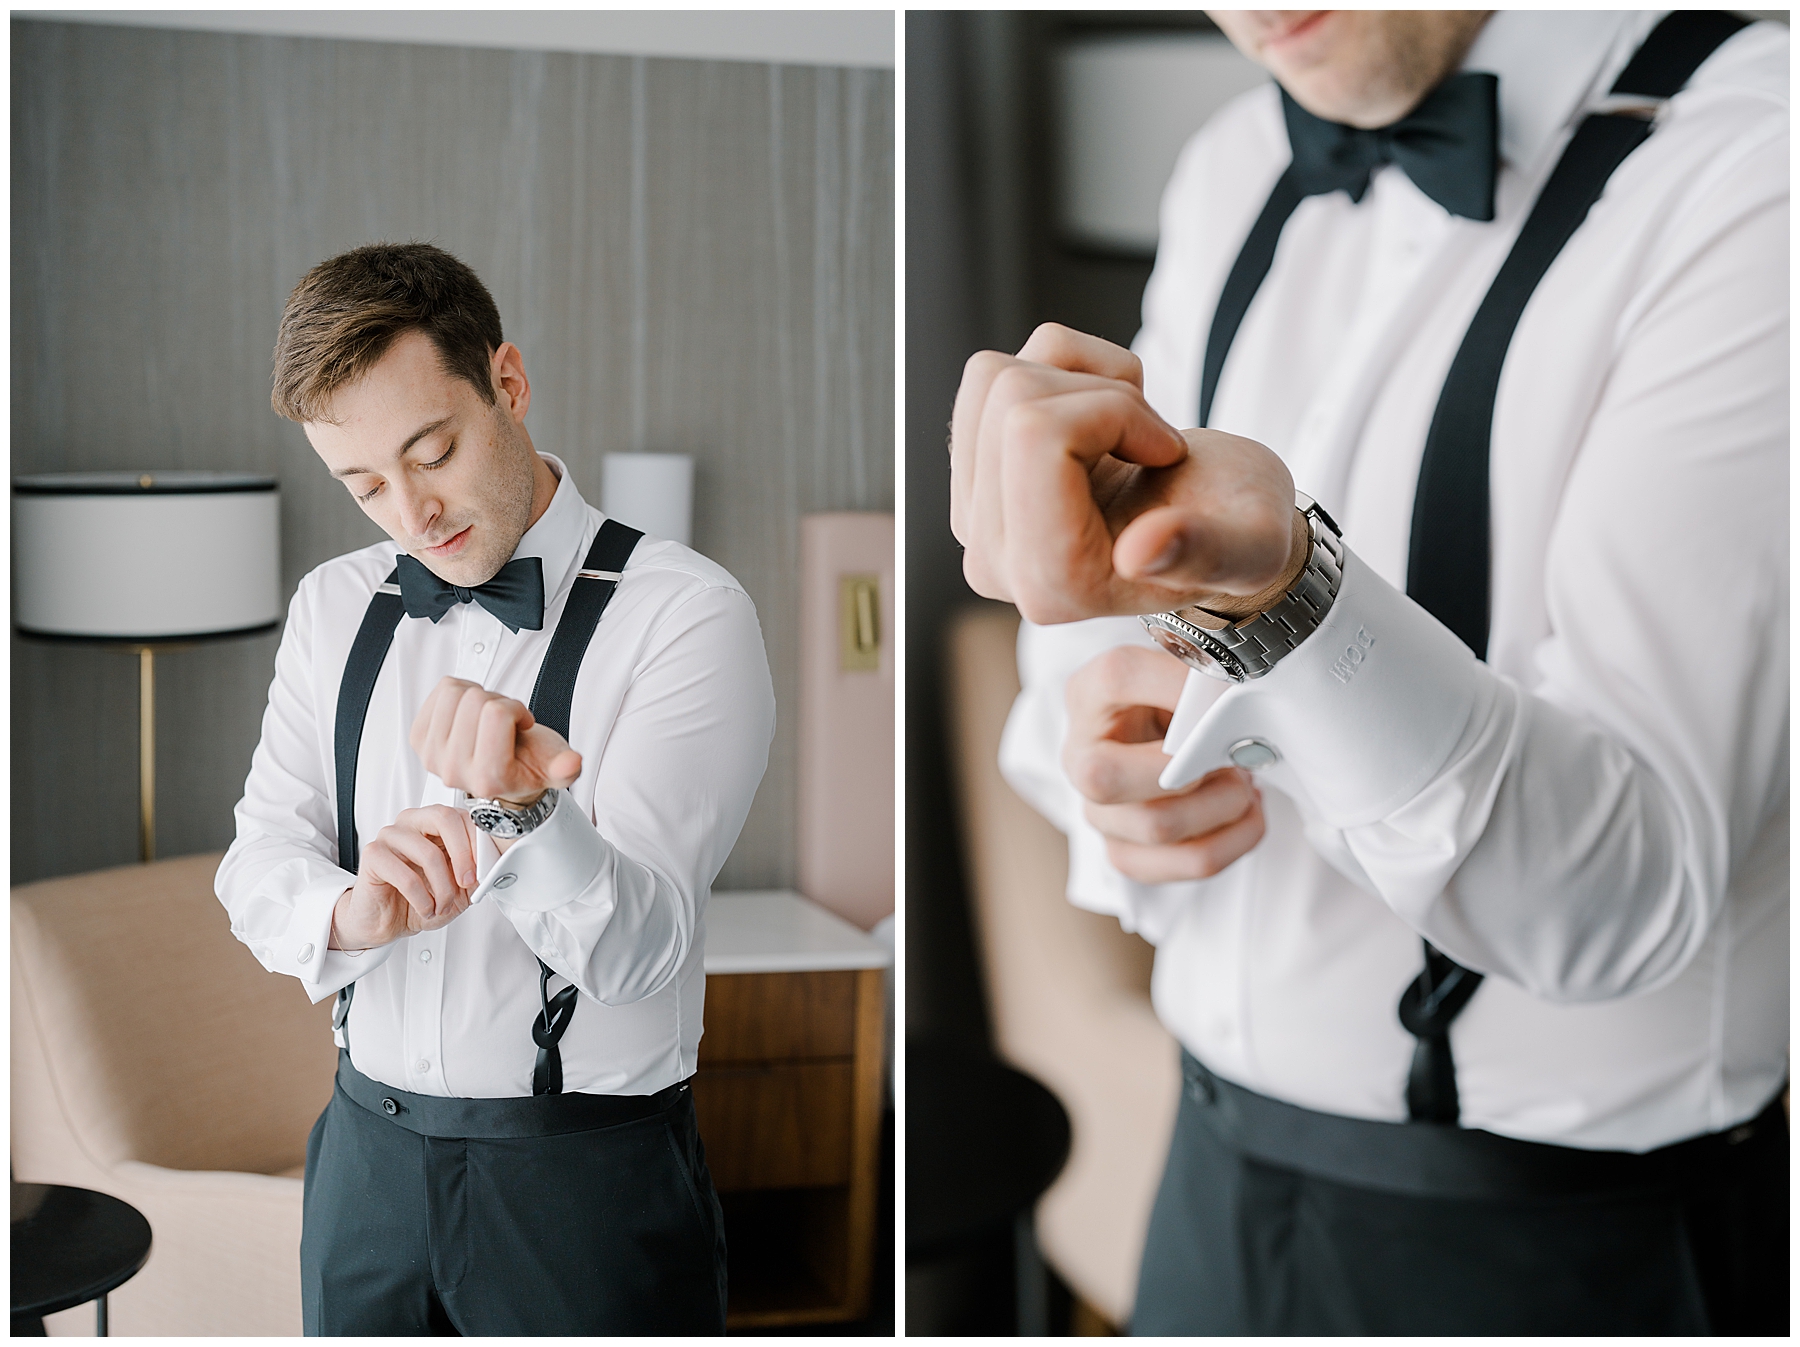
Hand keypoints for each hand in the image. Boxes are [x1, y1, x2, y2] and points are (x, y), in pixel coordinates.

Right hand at [330, 805, 480, 948]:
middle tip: (468, 882)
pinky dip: (422, 899)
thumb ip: (476, 871)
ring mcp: (389, 836)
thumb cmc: (420, 898)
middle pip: (444, 817)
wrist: (386, 921)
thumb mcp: (459, 888)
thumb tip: (493, 864)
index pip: (462, 815)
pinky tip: (425, 908)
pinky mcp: (373, 856)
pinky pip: (406, 876)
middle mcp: (411, 822)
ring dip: (443, 888)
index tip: (486, 868)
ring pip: (429, 853)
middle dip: (463, 854)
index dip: (478, 841)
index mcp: (433, 822)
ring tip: (442, 906)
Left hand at [409, 676, 582, 803]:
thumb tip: (571, 764)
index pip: (496, 713)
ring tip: (486, 718)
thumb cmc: (526, 765)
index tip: (520, 726)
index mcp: (488, 777)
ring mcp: (432, 754)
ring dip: (477, 697)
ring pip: (455, 692)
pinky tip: (470, 714)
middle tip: (502, 723)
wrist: (501, 775)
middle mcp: (454, 769)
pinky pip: (440, 691)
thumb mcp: (554, 767)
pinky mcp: (419, 739)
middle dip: (496, 703)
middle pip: (475, 700)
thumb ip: (566, 767)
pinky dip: (459, 693)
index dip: (515, 710)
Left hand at [950, 322, 1306, 624]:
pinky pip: (989, 374)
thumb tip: (1138, 553)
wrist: (1210, 519)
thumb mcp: (1252, 544)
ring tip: (1125, 433)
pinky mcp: (970, 474)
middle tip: (1149, 443)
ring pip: (995, 378)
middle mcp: (995, 558)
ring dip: (1080, 380)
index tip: (1163, 451)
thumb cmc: (1233, 528)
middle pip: (1013, 398)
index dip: (1115, 412)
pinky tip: (1099, 421)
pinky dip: (1059, 374)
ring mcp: (972, 515)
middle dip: (1100, 395)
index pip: (1036, 433)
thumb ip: (1206, 553)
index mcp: (1054, 583)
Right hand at [1064, 644, 1264, 881]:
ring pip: (1159, 825)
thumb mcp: (1177, 672)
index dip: (1174, 683)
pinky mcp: (1129, 854)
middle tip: (1226, 751)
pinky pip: (1190, 862)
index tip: (1224, 688)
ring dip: (1223, 802)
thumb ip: (1198, 672)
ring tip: (1242, 780)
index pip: (1115, 677)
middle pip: (1103, 778)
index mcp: (1088, 695)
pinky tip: (1244, 813)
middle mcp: (1080, 757)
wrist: (1161, 741)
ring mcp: (1099, 814)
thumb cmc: (1172, 705)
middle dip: (1186, 766)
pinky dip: (1235, 838)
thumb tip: (1236, 692)